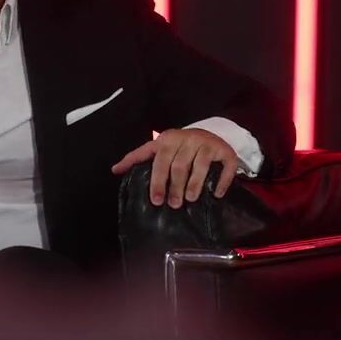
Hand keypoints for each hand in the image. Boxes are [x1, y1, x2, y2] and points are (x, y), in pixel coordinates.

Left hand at [111, 129, 240, 208]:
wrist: (210, 135)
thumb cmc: (179, 147)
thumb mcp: (159, 148)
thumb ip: (138, 157)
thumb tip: (114, 170)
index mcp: (168, 139)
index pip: (159, 160)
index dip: (156, 181)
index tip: (154, 200)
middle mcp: (188, 139)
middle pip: (179, 165)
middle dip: (175, 187)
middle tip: (172, 205)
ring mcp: (208, 144)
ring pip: (200, 165)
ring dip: (194, 184)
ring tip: (190, 199)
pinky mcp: (226, 151)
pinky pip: (225, 167)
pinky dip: (221, 182)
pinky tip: (216, 194)